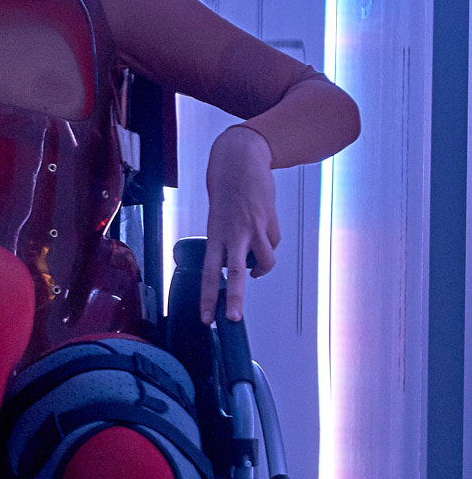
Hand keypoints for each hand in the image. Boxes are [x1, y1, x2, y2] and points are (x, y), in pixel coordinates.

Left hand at [202, 125, 280, 322]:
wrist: (241, 159)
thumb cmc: (226, 188)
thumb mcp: (218, 217)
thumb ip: (228, 241)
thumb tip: (246, 266)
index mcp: (214, 233)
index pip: (208, 272)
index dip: (207, 297)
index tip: (207, 319)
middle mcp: (233, 233)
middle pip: (233, 273)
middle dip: (234, 299)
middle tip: (232, 319)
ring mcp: (254, 227)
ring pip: (264, 262)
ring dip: (261, 270)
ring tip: (256, 269)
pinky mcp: (270, 220)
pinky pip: (273, 244)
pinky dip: (269, 245)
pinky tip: (262, 233)